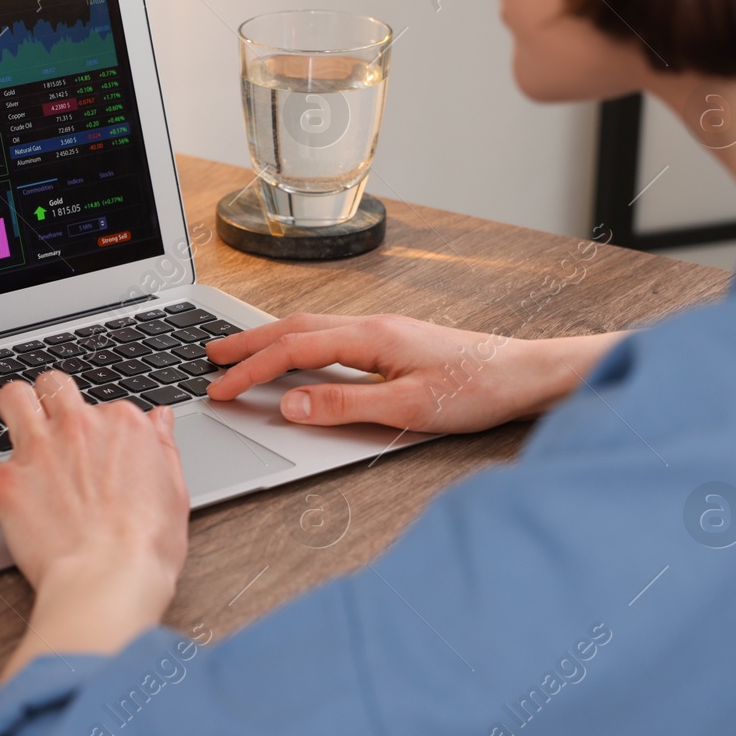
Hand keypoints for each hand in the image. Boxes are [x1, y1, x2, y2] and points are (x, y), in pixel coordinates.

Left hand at [0, 371, 190, 679]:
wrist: (110, 579)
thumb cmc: (146, 547)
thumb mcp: (175, 490)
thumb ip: (162, 446)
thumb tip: (159, 420)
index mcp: (123, 425)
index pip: (105, 405)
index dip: (100, 429)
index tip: (98, 451)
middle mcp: (79, 426)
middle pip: (54, 385)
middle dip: (49, 399)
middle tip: (50, 423)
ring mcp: (40, 449)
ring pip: (12, 398)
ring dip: (11, 411)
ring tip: (13, 431)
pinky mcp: (7, 481)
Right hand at [206, 313, 624, 433]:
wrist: (526, 375)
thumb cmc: (476, 390)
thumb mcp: (406, 409)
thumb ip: (343, 406)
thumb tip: (289, 405)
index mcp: (370, 337)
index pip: (292, 350)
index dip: (250, 369)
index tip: (220, 388)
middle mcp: (372, 325)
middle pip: (294, 328)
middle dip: (247, 342)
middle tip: (209, 354)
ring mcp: (383, 330)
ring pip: (311, 327)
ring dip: (270, 338)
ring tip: (240, 350)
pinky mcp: (395, 340)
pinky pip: (331, 334)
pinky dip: (298, 340)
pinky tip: (296, 351)